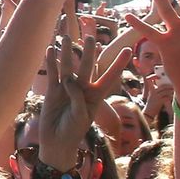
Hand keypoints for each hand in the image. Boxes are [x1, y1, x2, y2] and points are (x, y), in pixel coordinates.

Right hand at [38, 18, 130, 167]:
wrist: (57, 142)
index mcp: (96, 96)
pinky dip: (51, 61)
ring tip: (66, 36)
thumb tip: (68, 79)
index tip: (128, 50)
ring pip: (68, 66)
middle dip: (89, 52)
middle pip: (87, 66)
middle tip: (91, 37)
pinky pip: (52, 73)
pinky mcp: (53, 91)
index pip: (109, 76)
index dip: (118, 64)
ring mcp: (66, 88)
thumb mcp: (81, 116)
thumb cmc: (73, 131)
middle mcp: (82, 88)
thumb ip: (77, 96)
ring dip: (67, 52)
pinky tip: (50, 49)